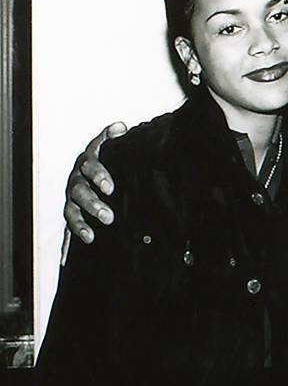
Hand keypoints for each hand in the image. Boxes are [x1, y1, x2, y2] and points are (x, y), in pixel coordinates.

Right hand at [62, 122, 126, 261]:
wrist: (95, 170)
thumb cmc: (107, 158)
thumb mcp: (109, 145)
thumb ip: (113, 136)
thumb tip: (122, 126)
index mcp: (86, 162)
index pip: (90, 166)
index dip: (99, 176)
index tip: (110, 187)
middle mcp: (76, 181)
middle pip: (80, 193)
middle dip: (93, 205)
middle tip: (108, 216)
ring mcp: (72, 199)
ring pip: (71, 212)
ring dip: (80, 224)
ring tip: (91, 236)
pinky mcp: (72, 214)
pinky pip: (67, 229)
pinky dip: (68, 243)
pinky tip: (66, 259)